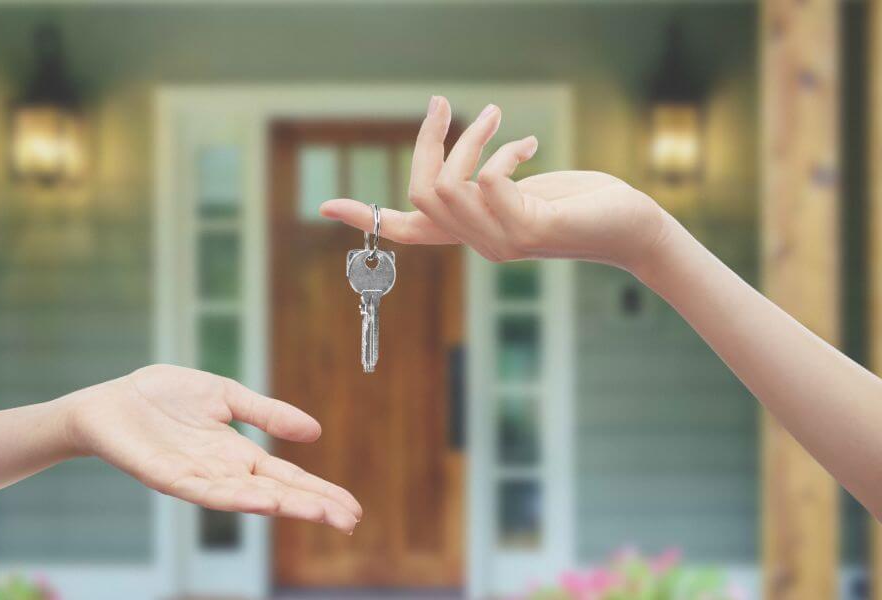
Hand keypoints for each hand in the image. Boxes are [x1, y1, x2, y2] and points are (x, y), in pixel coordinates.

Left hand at [62, 364, 361, 533]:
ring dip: (283, 506)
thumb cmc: (163, 398)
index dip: (319, 492)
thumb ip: (266, 413)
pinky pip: (205, 492)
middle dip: (312, 506)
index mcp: (238, 454)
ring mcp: (197, 478)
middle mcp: (222, 472)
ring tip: (317, 513)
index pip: (287, 478)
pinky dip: (236, 497)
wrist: (110, 402)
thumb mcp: (226, 396)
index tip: (351, 508)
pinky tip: (262, 500)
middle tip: (349, 521)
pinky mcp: (168, 477)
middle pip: (276, 494)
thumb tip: (315, 431)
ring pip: (247, 499)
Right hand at [320, 96, 672, 272]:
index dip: (365, 217)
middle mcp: (479, 244)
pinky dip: (501, 154)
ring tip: (495, 117)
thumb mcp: (522, 191)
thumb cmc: (580, 205)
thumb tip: (462, 169)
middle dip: (428, 142)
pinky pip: (487, 183)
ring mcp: (501, 242)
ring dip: (470, 140)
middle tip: (442, 107)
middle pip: (420, 193)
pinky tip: (528, 145)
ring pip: (450, 187)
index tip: (325, 208)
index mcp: (471, 233)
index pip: (407, 231)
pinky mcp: (528, 230)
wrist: (630, 228)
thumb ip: (486, 185)